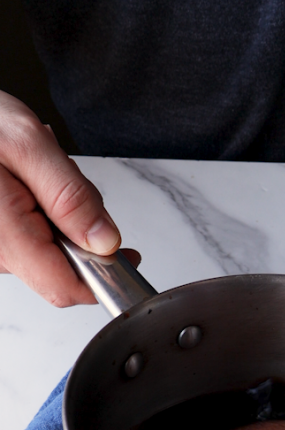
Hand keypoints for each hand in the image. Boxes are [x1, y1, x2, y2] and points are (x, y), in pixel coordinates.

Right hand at [0, 90, 133, 305]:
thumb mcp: (28, 143)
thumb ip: (69, 194)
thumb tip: (104, 241)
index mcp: (3, 233)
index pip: (64, 286)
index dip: (103, 276)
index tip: (127, 254)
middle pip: (60, 269)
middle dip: (77, 231)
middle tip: (60, 180)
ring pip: (47, 253)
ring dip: (56, 217)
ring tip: (34, 173)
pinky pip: (29, 239)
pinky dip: (38, 212)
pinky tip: (24, 182)